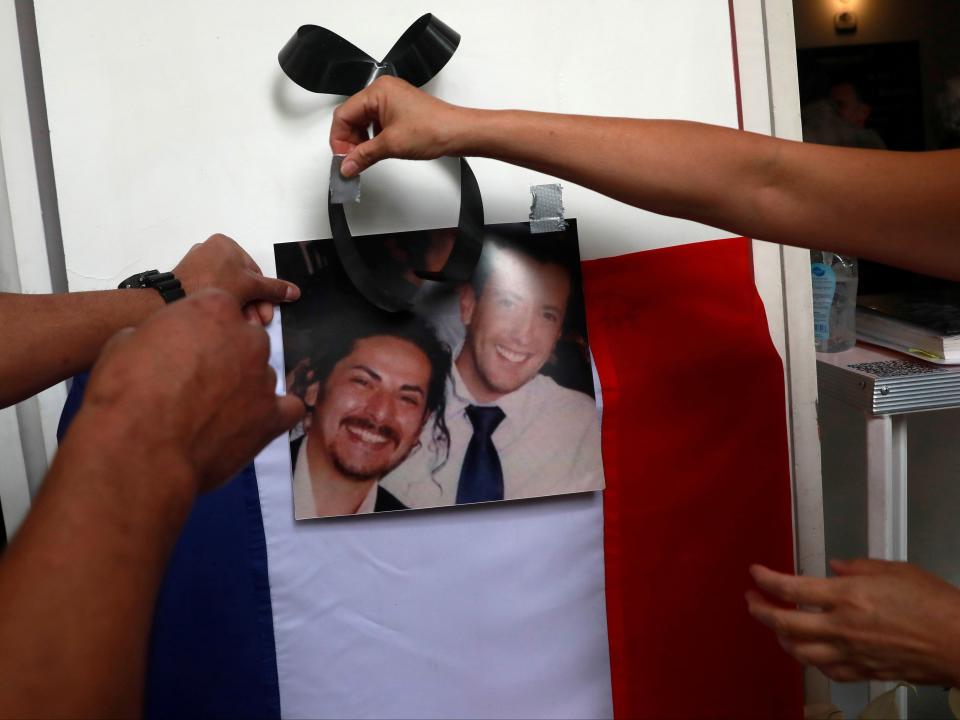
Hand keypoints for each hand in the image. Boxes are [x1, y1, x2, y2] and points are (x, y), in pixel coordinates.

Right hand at [81, 290, 304, 492]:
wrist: (141, 449)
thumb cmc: (125, 395)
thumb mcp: (125, 342)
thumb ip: (159, 335)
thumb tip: (160, 345)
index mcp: (213, 309)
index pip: (220, 307)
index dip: (202, 329)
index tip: (188, 346)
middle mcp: (247, 338)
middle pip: (246, 340)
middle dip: (226, 357)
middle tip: (197, 382)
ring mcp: (263, 377)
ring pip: (261, 374)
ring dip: (243, 388)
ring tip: (210, 412)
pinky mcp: (272, 415)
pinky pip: (287, 408)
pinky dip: (273, 414)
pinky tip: (252, 422)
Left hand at [173, 233, 299, 324]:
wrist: (176, 300)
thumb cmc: (213, 284)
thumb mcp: (251, 286)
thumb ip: (274, 289)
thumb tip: (293, 291)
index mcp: (225, 244)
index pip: (254, 270)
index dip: (263, 293)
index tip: (267, 310)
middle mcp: (209, 251)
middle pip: (241, 282)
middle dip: (252, 304)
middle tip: (258, 321)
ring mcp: (197, 267)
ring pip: (228, 290)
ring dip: (240, 309)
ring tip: (243, 324)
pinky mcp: (187, 282)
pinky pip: (212, 294)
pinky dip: (222, 306)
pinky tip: (227, 320)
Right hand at [330, 76, 468, 176]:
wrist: (458, 133)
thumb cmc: (433, 129)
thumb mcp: (391, 145)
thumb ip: (363, 156)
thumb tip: (347, 165)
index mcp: (377, 91)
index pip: (344, 114)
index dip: (339, 139)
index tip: (342, 159)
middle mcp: (383, 92)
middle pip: (352, 117)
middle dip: (349, 141)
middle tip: (351, 162)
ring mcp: (392, 101)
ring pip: (363, 122)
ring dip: (360, 142)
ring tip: (363, 159)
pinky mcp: (399, 111)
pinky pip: (376, 124)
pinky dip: (372, 139)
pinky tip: (374, 152)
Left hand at [746, 559, 959, 685]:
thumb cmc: (935, 604)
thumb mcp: (895, 570)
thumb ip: (859, 567)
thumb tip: (837, 566)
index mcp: (847, 596)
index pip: (791, 588)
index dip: (766, 580)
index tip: (756, 573)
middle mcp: (842, 627)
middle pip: (784, 623)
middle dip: (760, 611)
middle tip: (752, 600)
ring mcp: (851, 653)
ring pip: (799, 652)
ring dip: (781, 637)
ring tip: (776, 626)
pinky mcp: (864, 671)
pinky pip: (827, 671)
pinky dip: (812, 660)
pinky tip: (810, 651)